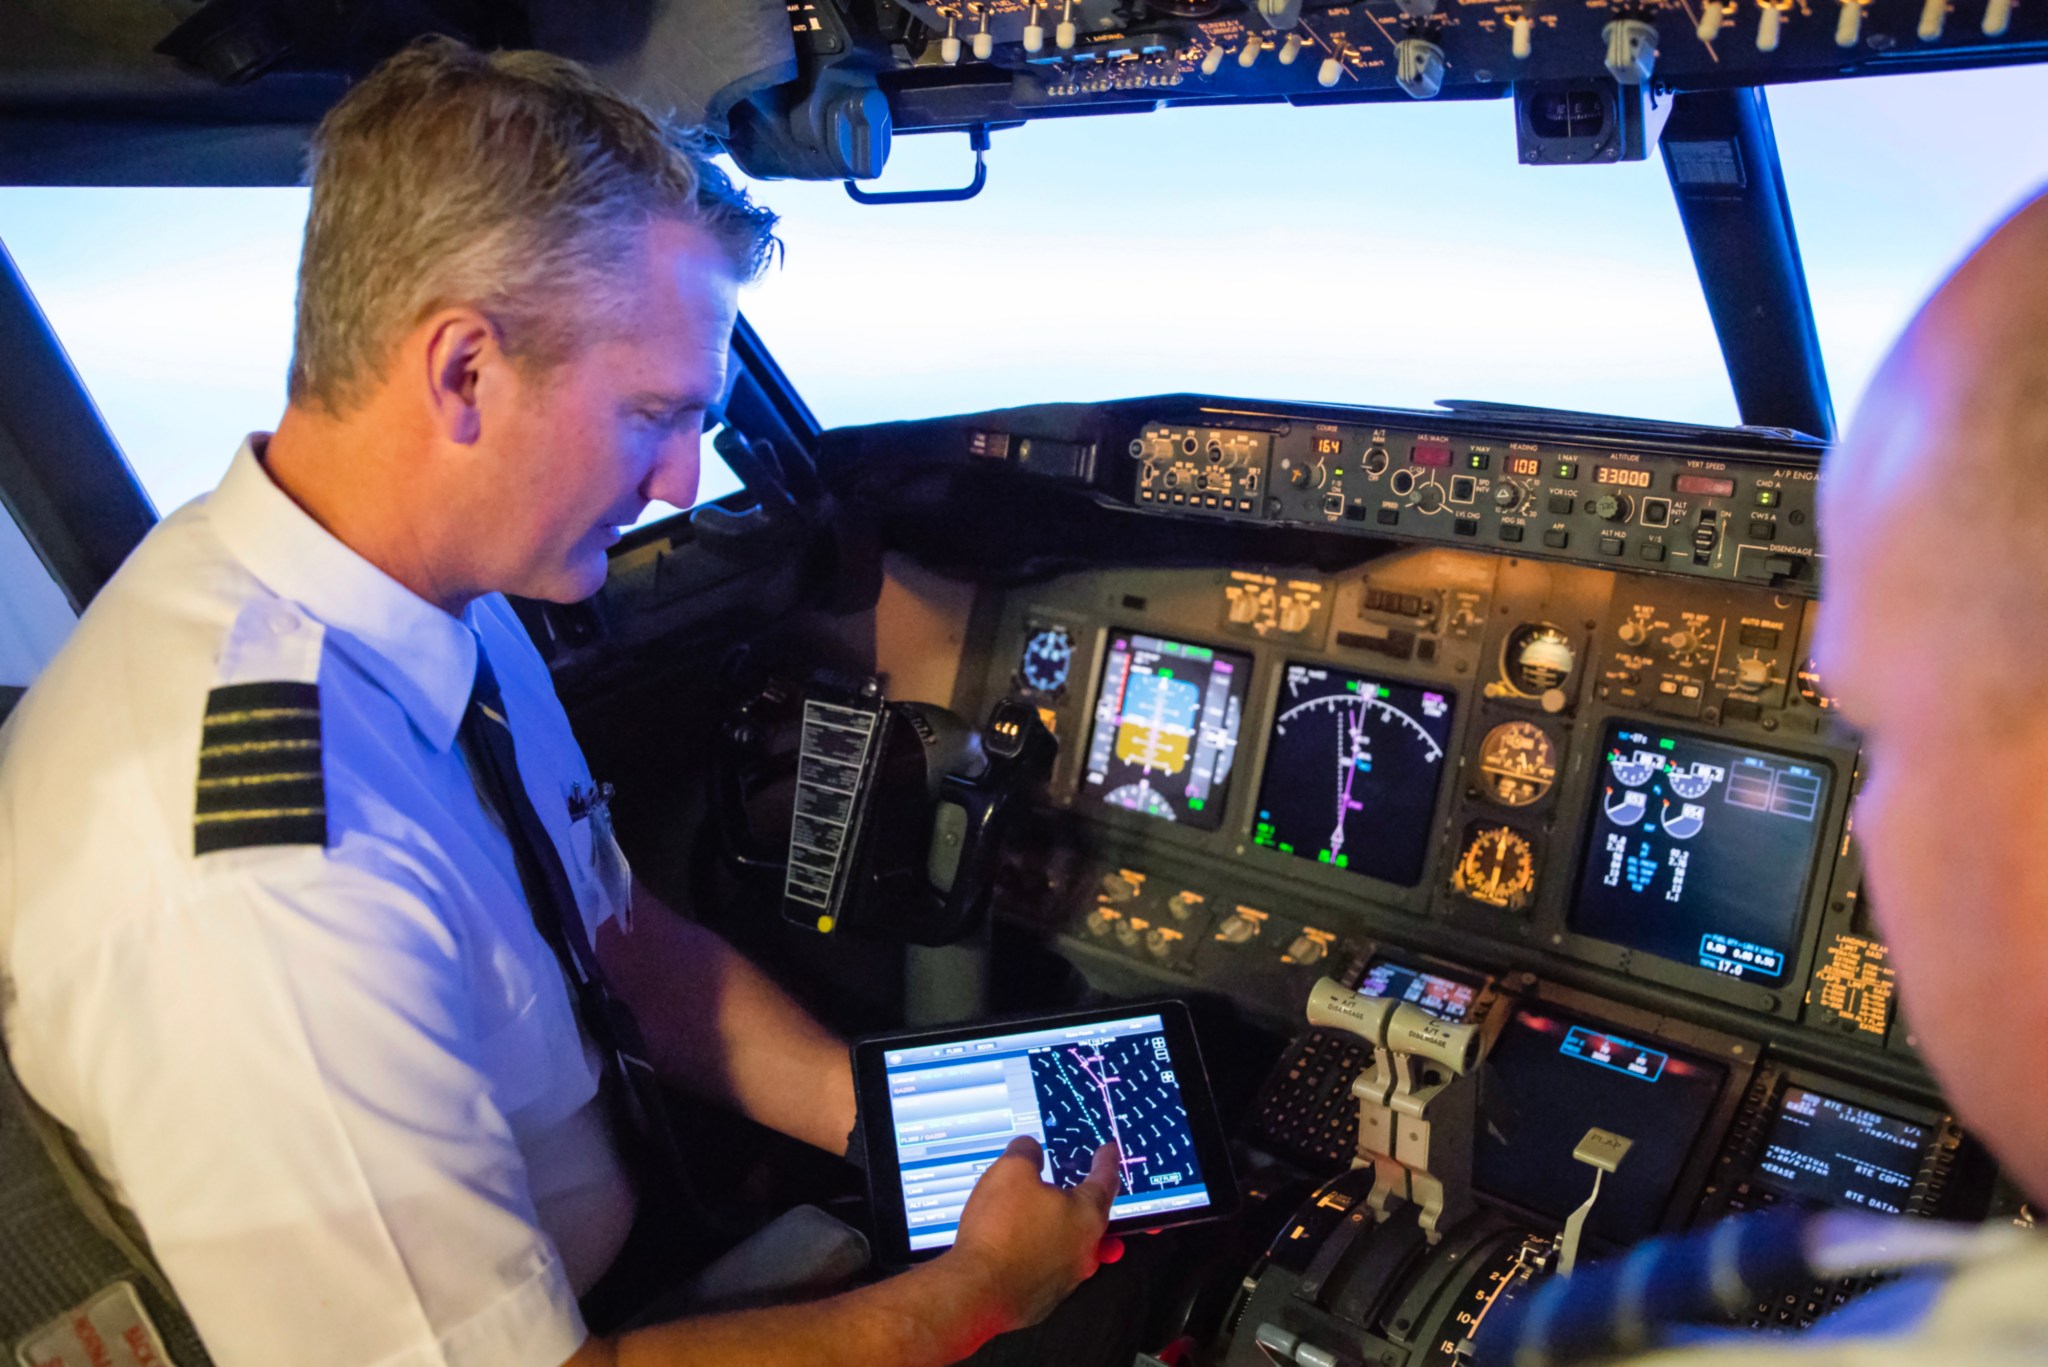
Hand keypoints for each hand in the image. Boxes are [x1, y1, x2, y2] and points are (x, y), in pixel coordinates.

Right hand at [942, 1136, 1125, 1334]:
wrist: (977, 1292)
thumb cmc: (1001, 1230)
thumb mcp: (1011, 1171)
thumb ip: (1026, 1152)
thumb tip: (1029, 1148)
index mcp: (1087, 1216)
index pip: (1105, 1180)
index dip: (1106, 1160)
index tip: (1109, 1151)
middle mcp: (1084, 1250)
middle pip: (1091, 1215)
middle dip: (1081, 1196)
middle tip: (1074, 1180)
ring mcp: (1066, 1278)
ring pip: (1069, 1243)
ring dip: (1057, 1226)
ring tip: (1035, 1212)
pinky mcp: (1044, 1298)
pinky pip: (1047, 1266)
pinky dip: (1038, 1251)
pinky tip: (1015, 1244)